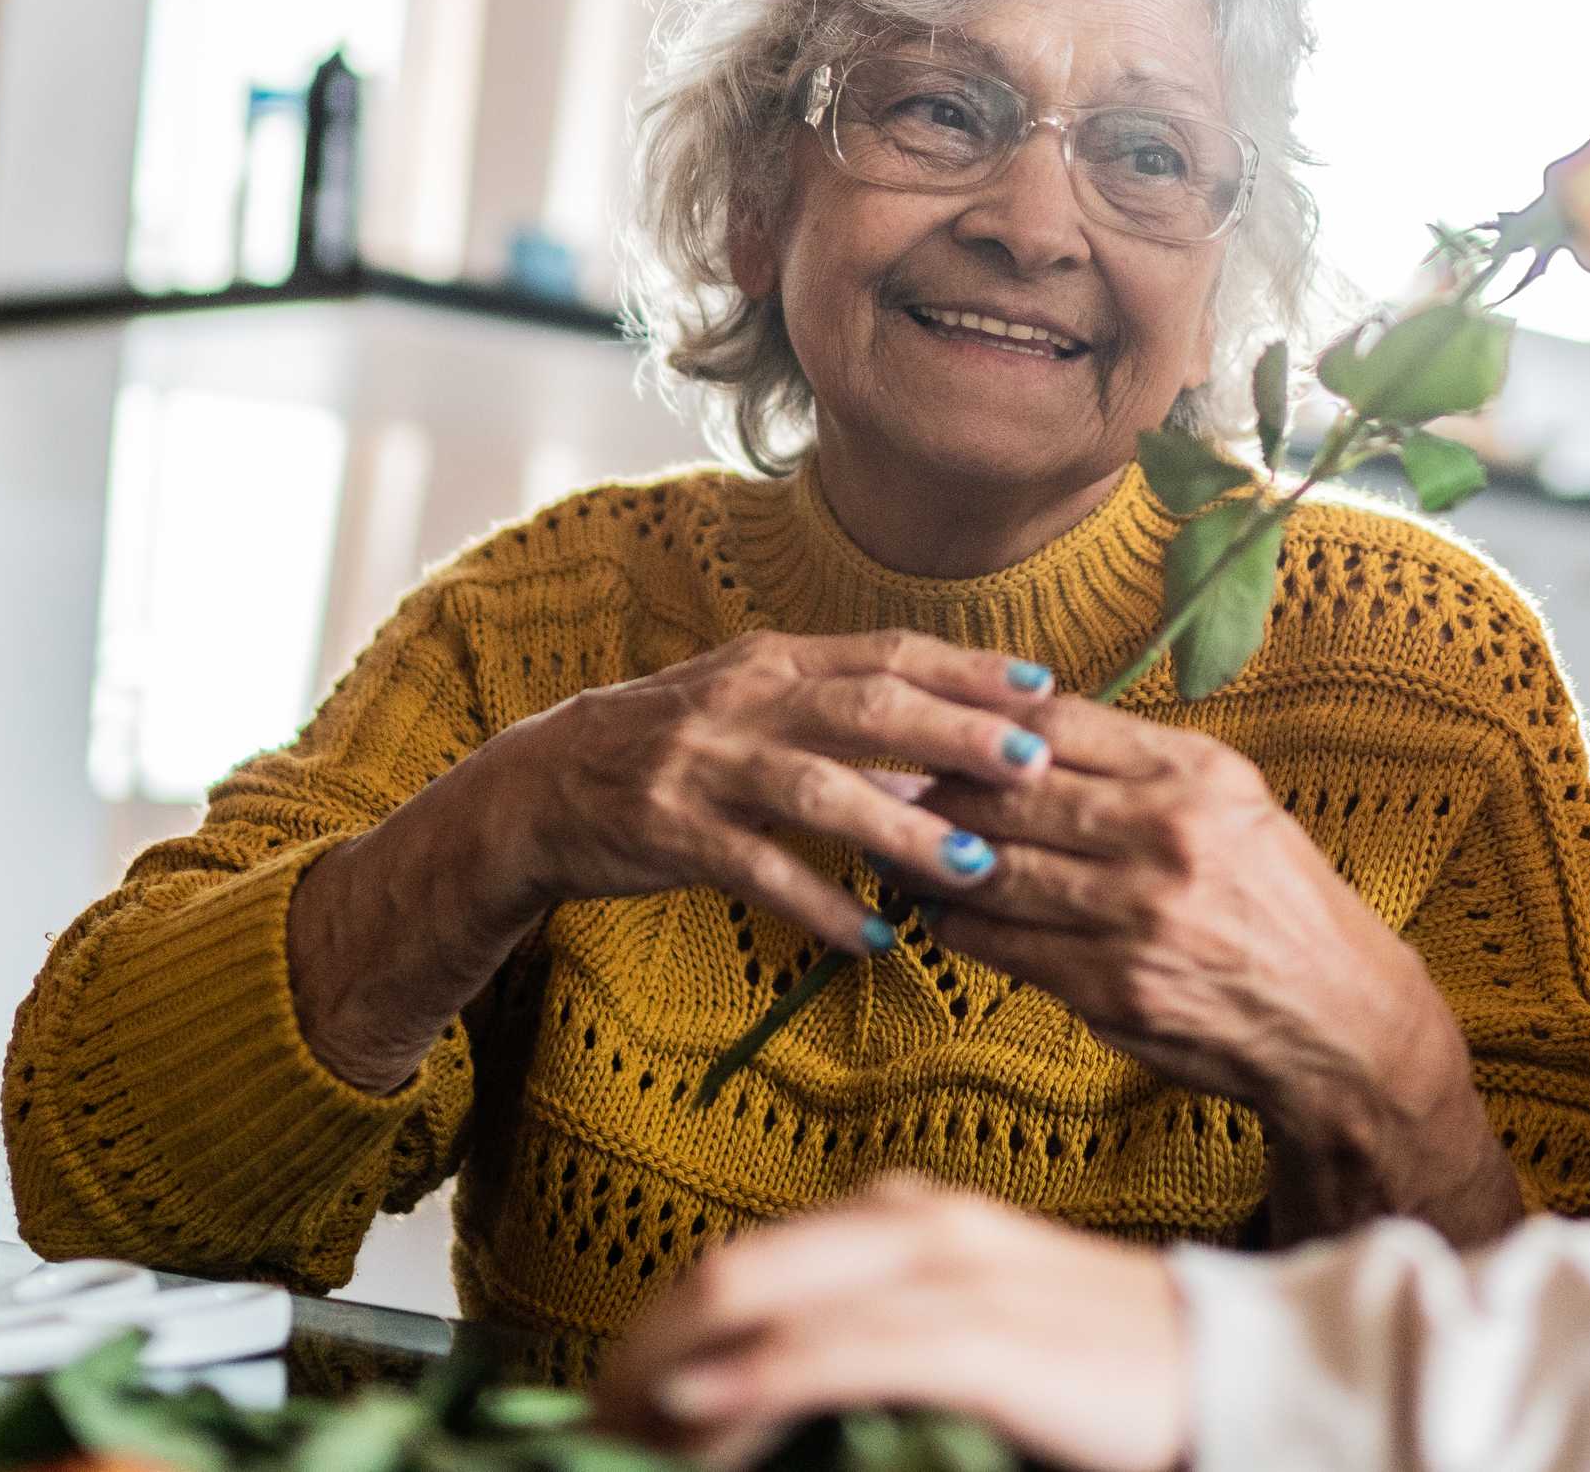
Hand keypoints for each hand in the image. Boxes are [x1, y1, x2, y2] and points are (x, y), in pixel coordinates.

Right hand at [289, 630, 1053, 1090]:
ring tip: (972, 864)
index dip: (967, 670)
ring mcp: (704, 765)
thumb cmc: (675, 743)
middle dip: (956, 735)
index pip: (888, 654)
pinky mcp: (671, 831)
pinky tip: (875, 936)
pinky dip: (820, 904)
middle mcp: (744, 700)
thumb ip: (842, 711)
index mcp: (775, 661)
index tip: (1044, 688)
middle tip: (1034, 766)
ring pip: (818, 791)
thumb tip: (952, 735)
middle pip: (865, 711)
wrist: (544, 785)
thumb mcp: (754, 701)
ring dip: (902, 827)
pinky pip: (757, 871)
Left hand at [597, 1175, 1188, 1471]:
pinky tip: (703, 1416)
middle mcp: (910, 1223)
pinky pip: (840, 1353)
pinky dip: (755, 1385)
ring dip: (670, 1385)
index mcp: (903, 1218)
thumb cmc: (1104, 1377)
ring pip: (760, 1304)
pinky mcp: (982, 1330)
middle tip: (587, 1446)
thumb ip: (877, 1352)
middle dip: (634, 1368)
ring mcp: (946, 1271)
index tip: (603, 1426)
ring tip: (618, 1449)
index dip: (647, 1347)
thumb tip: (761, 1406)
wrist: (1240, 1373)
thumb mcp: (973, 1344)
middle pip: (721, 1278)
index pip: (734, 1270)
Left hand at [915, 692, 1522, 1244]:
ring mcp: (1138, 914)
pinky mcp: (1113, 986)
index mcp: (1196, 775)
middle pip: (1013, 794)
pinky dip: (960, 928)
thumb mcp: (1233, 807)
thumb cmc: (1275, 904)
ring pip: (997, 870)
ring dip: (933, 860)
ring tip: (898, 848)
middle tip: (889, 784)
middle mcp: (1169, 835)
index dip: (981, 724)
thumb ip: (1138, 769)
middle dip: (939, 790)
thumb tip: (1024, 738)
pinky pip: (1006, 946)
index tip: (938, 724)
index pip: (1057, 726)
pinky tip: (939, 915)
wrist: (1337, 1021)